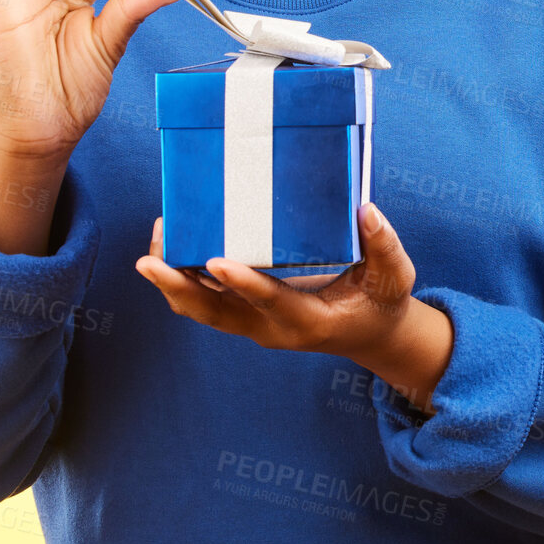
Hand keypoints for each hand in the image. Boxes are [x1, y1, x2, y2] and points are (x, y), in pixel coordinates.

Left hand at [135, 202, 454, 412]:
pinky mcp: (244, 313)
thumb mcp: (395, 278)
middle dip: (179, 287)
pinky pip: (205, 299)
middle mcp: (271, 328)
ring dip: (172, 281)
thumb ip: (383, 246)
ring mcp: (253, 324)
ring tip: (153, 243)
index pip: (270, 301)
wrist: (369, 334)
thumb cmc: (382, 303)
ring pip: (201, 308)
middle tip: (149, 262)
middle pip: (215, 312)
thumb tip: (366, 209)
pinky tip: (168, 245)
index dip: (243, 283)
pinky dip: (182, 277)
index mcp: (308, 320)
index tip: (215, 261)